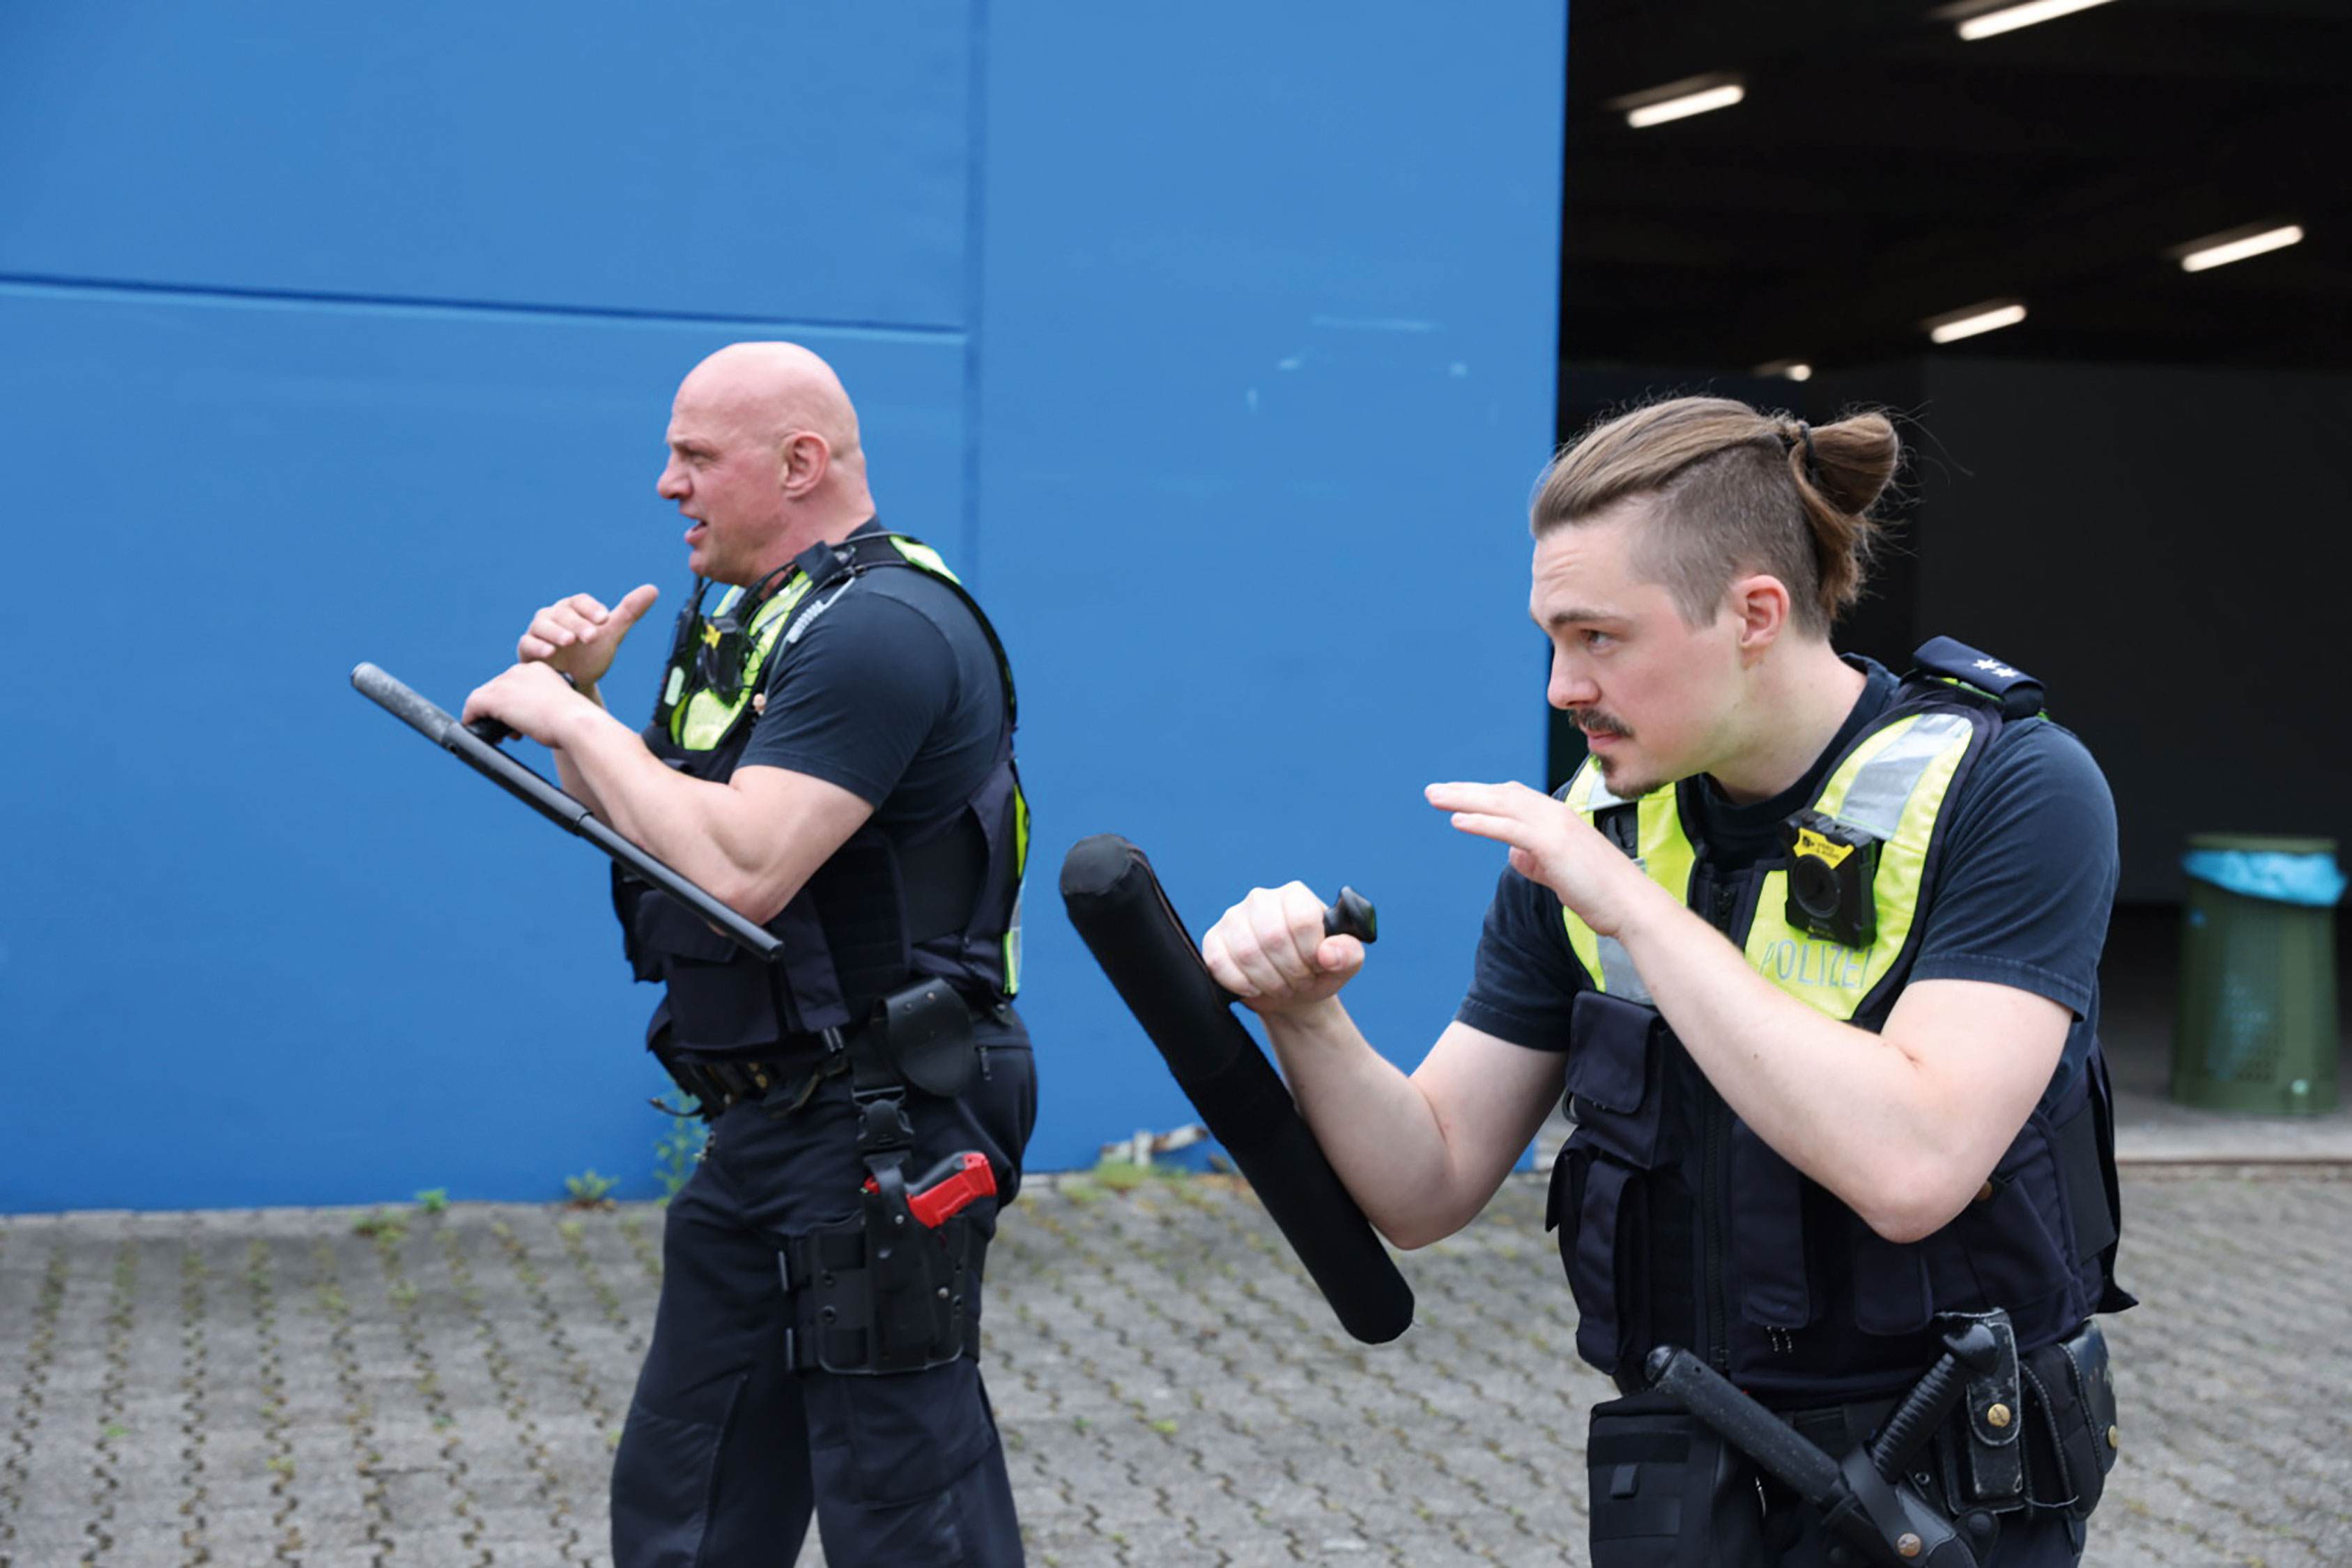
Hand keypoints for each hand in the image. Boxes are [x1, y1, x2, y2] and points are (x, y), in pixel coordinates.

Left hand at [461, 661, 591, 748]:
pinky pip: (473, 705)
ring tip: (501, 735)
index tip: (522, 719)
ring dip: (487, 715)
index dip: (513, 703)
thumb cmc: (575, 722)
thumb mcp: (560, 706)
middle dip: (500, 710)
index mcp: (538, 670)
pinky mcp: (495, 697)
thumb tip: (532, 719)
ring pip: (483, 696)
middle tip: (511, 731)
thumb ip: (545, 705)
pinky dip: (471, 718)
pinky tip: (477, 728)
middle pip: (497, 688)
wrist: (576, 723)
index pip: (514, 682)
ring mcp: (506, 683)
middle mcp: (521, 670)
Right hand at [518, 584, 659, 690]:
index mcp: (574, 609)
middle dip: (578, 624)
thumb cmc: (591, 653)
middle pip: (564, 613)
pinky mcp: (527, 648)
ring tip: (569, 641)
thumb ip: (628, 613)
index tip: (605, 618)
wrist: (574, 683)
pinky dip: (537, 646)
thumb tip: (652, 589)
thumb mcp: (611, 634)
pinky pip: (528, 643)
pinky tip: (549, 653)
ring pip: (543, 624)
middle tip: (592, 636)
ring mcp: (538, 631)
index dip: (591, 608)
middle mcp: (554, 615)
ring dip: (556, 632)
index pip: (580, 601)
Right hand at [1200, 881, 1366, 1016]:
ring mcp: (1233, 918)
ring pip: (1247, 953)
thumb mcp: (1345, 964)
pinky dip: (1241, 984)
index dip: (1310, 952)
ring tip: (1282, 986)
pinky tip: (1255, 987)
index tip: (1317, 966)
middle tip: (1299, 982)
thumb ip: (1348, 954)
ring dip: (1269, 981)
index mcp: (1295, 895)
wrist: (1292, 990)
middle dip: (1291, 971)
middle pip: (1273, 937)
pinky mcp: (1214, 939)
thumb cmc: (1319, 970)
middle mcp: (1261, 899)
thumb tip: (1327, 953)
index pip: (1301, 919)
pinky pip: (1220, 963)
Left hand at [1427, 779, 1651, 936]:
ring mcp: (1555, 827)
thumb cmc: (1600, 892)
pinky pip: (1509, 829)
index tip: (1458, 795)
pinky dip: (1482, 822)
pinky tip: (1457, 820)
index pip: (1515, 797)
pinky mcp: (1552, 845)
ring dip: (1464, 799)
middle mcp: (1556, 815)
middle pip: (1502, 795)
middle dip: (1465, 791)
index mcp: (1559, 818)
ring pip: (1501, 805)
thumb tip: (1513, 854)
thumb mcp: (1561, 872)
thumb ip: (1537, 861)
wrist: (1631, 905)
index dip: (1485, 795)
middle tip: (1433, 791)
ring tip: (1434, 797)